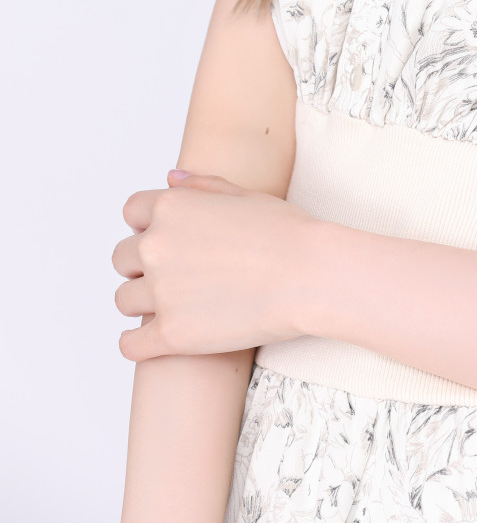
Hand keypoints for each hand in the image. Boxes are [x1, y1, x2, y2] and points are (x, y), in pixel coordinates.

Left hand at [112, 170, 319, 360]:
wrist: (308, 275)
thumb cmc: (285, 233)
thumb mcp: (245, 195)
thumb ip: (201, 186)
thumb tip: (171, 177)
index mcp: (172, 207)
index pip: (132, 212)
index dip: (147, 224)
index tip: (165, 238)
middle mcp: (156, 246)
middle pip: (121, 257)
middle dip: (141, 264)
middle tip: (172, 274)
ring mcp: (160, 292)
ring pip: (123, 299)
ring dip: (141, 301)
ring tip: (172, 304)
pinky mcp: (170, 334)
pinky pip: (128, 345)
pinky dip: (136, 344)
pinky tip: (152, 339)